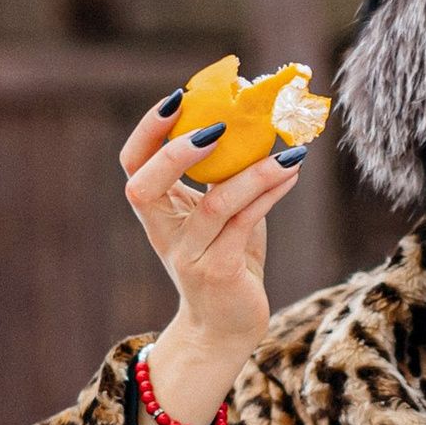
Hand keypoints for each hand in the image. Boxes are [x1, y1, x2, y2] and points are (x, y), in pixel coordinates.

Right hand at [119, 87, 308, 424]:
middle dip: (176, 152)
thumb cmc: (228, 262)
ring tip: (289, 149)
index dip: (147, 131)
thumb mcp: (223, 216)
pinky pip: (244, 225)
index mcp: (157, 213)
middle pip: (144, 186)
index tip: (178, 97)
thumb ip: (229, 177)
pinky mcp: (218, 273)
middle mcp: (163, 234)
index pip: (133, 165)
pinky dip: (270, 192)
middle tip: (217, 125)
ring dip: (254, 172)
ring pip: (215, 205)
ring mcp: (188, 257)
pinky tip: (292, 171)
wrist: (227, 327)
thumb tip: (260, 121)